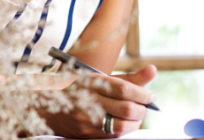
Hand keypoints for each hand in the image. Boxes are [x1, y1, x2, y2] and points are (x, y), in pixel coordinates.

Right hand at [40, 65, 156, 137]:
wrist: (49, 107)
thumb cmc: (81, 90)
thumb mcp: (101, 79)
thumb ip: (128, 78)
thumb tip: (153, 70)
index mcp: (91, 82)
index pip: (124, 88)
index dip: (142, 93)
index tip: (150, 95)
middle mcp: (89, 100)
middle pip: (126, 108)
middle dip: (141, 109)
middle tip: (144, 106)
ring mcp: (87, 119)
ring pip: (123, 125)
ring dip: (136, 121)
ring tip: (135, 115)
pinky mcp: (87, 134)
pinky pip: (114, 134)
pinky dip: (124, 129)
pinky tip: (123, 122)